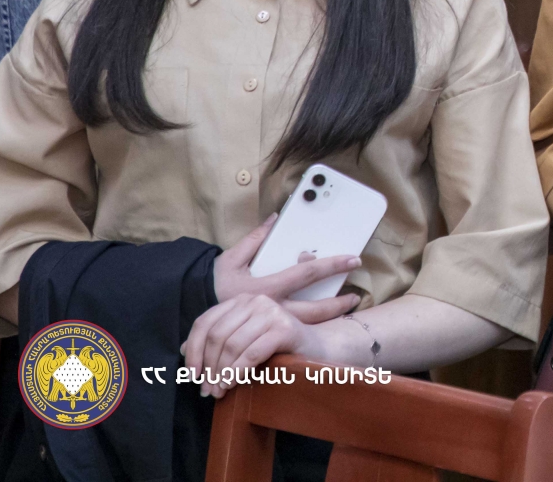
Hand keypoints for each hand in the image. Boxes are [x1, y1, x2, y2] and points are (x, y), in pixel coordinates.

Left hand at [182, 293, 337, 398]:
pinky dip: (239, 372)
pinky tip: (235, 383)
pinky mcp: (285, 328)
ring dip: (222, 373)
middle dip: (208, 367)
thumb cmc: (276, 347)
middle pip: (217, 335)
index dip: (194, 350)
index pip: (205, 322)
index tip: (191, 375)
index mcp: (241, 300)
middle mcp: (255, 300)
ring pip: (233, 346)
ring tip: (220, 390)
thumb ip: (219, 340)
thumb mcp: (244, 340)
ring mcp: (272, 312)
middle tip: (207, 390)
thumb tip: (184, 350)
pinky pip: (252, 353)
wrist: (317, 349)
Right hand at [212, 215, 363, 322]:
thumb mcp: (231, 258)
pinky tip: (321, 323)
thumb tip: (275, 218)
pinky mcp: (263, 335)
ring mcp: (269, 325)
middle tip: (356, 298)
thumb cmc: (213, 284)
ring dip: (328, 317)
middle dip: (338, 303)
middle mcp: (272, 308)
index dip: (332, 265)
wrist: (196, 315)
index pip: (307, 273)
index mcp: (267, 287)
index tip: (353, 259)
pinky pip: (292, 332)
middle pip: (314, 309)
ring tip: (344, 309)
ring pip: (307, 325)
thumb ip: (255, 238)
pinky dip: (309, 327)